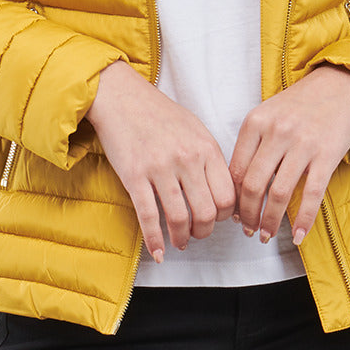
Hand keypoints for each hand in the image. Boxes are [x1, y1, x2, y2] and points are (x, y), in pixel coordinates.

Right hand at [87, 61, 236, 263]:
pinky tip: (158, 251)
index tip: (217, 219)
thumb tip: (222, 193)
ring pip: (180, 219)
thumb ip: (209, 159)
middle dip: (204, 231)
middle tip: (197, 234)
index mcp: (206, 147)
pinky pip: (149, 217)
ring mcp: (160, 168)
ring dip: (182, 238)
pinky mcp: (134, 176)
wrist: (122, 98)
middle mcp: (186, 159)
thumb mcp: (195, 129)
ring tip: (180, 242)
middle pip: (207, 213)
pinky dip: (155, 241)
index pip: (228, 196)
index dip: (225, 215)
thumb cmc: (160, 114)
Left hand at [227, 66, 349, 245]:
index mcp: (256, 122)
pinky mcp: (327, 155)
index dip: (232, 198)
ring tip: (266, 234)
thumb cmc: (301, 103)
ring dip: (270, 221)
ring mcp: (302, 144)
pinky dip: (304, 219)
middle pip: (253, 185)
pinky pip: (311, 194)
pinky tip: (299, 235)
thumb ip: (252, 144)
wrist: (342, 84)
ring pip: (279, 194)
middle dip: (247, 215)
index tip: (232, 214)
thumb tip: (238, 187)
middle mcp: (276, 132)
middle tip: (247, 230)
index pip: (235, 170)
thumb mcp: (268, 113)